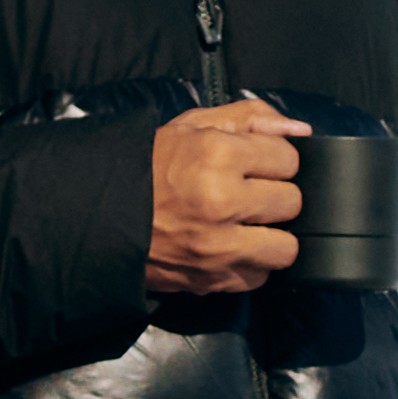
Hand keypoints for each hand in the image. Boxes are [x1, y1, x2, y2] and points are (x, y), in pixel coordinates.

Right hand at [145, 98, 307, 309]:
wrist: (97, 218)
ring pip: (287, 248)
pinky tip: (231, 247)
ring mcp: (217, 246)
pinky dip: (251, 265)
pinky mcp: (212, 280)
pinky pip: (260, 277)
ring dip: (271, 236)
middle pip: (292, 202)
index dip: (273, 160)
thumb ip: (250, 118)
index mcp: (216, 154)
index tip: (256, 164)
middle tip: (249, 194)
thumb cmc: (147, 169)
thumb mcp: (190, 126)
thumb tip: (299, 129)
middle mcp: (220, 201)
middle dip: (275, 196)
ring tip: (247, 225)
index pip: (289, 159)